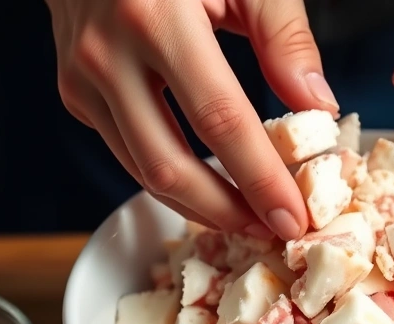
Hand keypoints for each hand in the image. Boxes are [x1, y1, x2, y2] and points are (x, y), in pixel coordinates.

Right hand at [45, 0, 339, 239]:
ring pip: (142, 172)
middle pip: (169, 167)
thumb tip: (318, 107)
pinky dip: (172, 180)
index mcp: (154, 17)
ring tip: (250, 219)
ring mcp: (80, 79)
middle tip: (273, 231)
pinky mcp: (75, 95)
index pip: (219, 121)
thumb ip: (284, 37)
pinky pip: (128, 153)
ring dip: (200, 207)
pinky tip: (212, 187)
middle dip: (227, 213)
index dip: (259, 179)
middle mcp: (106, 54)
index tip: (293, 218)